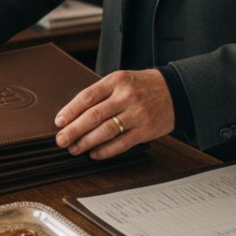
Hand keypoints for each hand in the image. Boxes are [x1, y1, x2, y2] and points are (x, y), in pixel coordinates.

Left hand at [54, 70, 173, 159]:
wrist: (176, 91)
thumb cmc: (142, 86)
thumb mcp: (121, 81)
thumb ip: (101, 94)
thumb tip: (74, 115)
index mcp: (116, 81)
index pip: (87, 96)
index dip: (70, 111)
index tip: (59, 122)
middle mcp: (126, 96)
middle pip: (94, 115)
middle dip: (74, 130)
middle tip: (61, 140)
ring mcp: (137, 113)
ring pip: (106, 130)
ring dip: (86, 142)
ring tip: (74, 149)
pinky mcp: (146, 130)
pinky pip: (122, 143)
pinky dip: (106, 150)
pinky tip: (94, 154)